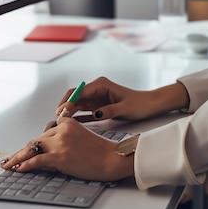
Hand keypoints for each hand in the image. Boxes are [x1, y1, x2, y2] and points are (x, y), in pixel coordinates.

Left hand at [0, 117, 133, 181]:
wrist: (110, 158)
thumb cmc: (100, 149)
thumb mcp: (81, 134)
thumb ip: (66, 134)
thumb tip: (50, 144)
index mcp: (67, 122)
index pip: (46, 129)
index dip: (37, 141)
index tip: (27, 147)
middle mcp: (61, 129)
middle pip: (37, 139)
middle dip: (22, 150)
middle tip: (10, 157)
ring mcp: (59, 143)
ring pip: (32, 148)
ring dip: (17, 157)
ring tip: (8, 164)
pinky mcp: (58, 157)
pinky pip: (37, 161)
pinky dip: (25, 165)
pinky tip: (18, 168)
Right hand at [56, 76, 188, 121]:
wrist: (149, 106)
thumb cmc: (139, 104)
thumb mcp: (125, 109)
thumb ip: (109, 111)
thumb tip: (95, 114)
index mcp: (101, 85)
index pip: (80, 91)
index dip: (69, 101)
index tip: (61, 111)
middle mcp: (97, 89)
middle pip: (75, 96)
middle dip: (65, 105)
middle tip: (58, 118)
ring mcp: (97, 98)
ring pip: (78, 103)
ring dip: (69, 111)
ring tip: (61, 122)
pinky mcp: (99, 106)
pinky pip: (84, 110)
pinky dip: (77, 116)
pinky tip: (70, 123)